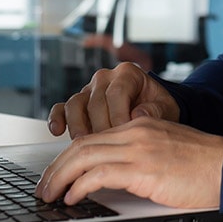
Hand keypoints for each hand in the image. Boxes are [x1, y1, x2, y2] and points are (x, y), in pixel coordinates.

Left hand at [36, 116, 222, 208]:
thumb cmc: (204, 165)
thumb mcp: (167, 149)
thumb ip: (141, 153)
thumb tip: (112, 176)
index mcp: (141, 125)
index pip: (93, 137)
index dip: (68, 157)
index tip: (57, 175)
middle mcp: (136, 131)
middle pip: (82, 145)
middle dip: (56, 168)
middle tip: (44, 187)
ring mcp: (140, 148)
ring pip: (84, 156)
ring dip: (60, 178)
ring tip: (51, 195)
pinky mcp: (144, 168)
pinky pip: (99, 174)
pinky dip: (80, 187)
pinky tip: (74, 198)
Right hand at [47, 62, 179, 138]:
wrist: (151, 110)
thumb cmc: (158, 109)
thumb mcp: (166, 109)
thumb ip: (155, 111)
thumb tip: (138, 115)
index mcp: (128, 73)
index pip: (116, 93)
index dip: (118, 116)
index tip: (123, 135)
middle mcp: (105, 78)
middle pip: (95, 102)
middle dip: (101, 128)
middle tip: (107, 148)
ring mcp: (89, 90)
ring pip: (76, 104)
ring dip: (78, 127)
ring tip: (84, 144)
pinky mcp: (78, 103)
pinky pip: (62, 108)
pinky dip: (57, 118)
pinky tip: (57, 131)